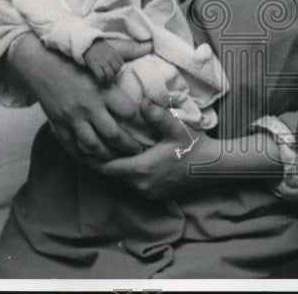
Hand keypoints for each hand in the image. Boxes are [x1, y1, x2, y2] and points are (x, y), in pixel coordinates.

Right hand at [6, 35, 147, 159]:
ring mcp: (72, 118)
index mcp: (102, 89)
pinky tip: (93, 159)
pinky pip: (71, 146)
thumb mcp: (101, 52)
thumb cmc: (74, 57)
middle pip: (113, 135)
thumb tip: (149, 43)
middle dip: (129, 147)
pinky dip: (82, 156)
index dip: (142, 121)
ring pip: (93, 146)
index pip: (128, 112)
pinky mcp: (58, 124)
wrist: (40, 63)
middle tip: (140, 152)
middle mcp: (88, 106)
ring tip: (119, 159)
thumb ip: (127, 51)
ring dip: (107, 156)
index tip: (151, 127)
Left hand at [91, 99, 220, 199]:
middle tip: (90, 146)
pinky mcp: (156, 195)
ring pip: (123, 181)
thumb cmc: (195, 145)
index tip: (83, 147)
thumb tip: (142, 101)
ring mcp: (149, 193)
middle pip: (113, 174)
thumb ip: (157, 115)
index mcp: (142, 168)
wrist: (213, 167)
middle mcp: (142, 185)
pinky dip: (129, 174)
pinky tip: (130, 160)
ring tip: (107, 151)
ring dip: (117, 168)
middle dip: (102, 161)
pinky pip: (135, 185)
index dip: (93, 158)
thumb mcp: (177, 126)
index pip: (107, 167)